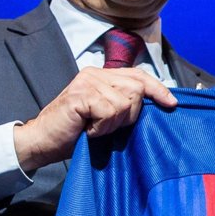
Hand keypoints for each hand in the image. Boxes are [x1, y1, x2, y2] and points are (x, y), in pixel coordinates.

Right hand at [14, 68, 176, 170]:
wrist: (42, 142)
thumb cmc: (75, 133)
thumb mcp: (105, 117)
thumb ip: (124, 104)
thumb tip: (156, 103)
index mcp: (101, 75)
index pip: (138, 75)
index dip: (157, 89)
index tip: (171, 103)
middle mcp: (94, 73)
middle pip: (137, 88)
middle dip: (130, 115)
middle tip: (107, 127)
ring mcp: (87, 82)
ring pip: (125, 102)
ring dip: (114, 124)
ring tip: (94, 128)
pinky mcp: (81, 95)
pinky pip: (110, 111)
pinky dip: (102, 127)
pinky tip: (88, 130)